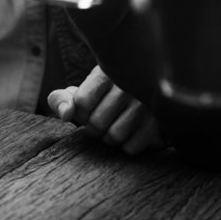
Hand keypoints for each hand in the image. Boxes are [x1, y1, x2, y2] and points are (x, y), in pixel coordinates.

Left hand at [47, 66, 164, 154]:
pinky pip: (131, 147)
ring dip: (109, 138)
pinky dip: (126, 146)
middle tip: (102, 120)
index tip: (88, 110)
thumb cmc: (106, 93)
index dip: (80, 113)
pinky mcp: (158, 122)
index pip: (82, 102)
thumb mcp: (82, 89)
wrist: (148, 91)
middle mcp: (128, 86)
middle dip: (94, 127)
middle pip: (96, 123)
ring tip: (114, 126)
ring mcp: (146, 104)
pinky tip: (130, 133)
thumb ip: (62, 99)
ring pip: (114, 136)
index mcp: (107, 72)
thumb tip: (66, 115)